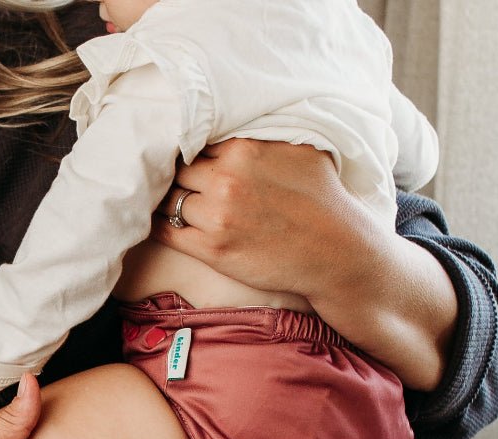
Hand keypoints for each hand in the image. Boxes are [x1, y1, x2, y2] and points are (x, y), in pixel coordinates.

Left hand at [153, 139, 456, 390]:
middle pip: (178, 171)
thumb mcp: (299, 150)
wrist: (336, 253)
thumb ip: (260, 137)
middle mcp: (225, 180)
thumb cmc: (323, 201)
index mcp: (242, 150)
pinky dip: (161, 226)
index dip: (191, 153)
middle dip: (179, 178)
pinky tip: (162, 223)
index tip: (190, 162)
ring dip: (169, 202)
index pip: (195, 142)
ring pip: (170, 200)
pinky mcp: (212, 250)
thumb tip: (235, 126)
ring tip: (171, 205)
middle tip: (176, 184)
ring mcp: (216, 216)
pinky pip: (168, 232)